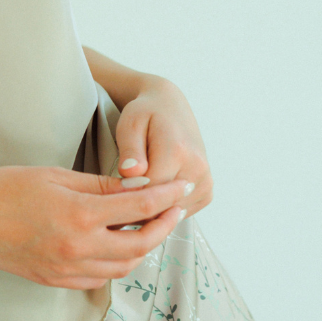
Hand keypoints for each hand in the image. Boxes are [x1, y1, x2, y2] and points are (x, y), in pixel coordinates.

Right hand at [0, 165, 193, 289]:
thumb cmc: (5, 187)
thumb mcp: (56, 176)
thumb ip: (100, 186)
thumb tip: (136, 187)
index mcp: (80, 215)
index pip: (141, 206)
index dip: (168, 196)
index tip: (183, 187)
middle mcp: (78, 248)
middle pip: (141, 243)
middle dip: (164, 226)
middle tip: (174, 209)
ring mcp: (67, 270)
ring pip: (124, 266)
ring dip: (142, 247)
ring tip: (148, 226)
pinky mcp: (56, 281)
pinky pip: (100, 278)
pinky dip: (116, 262)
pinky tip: (116, 244)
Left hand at [113, 77, 212, 218]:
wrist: (170, 107)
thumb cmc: (146, 114)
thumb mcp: (130, 124)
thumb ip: (130, 150)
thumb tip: (131, 173)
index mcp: (177, 151)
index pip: (149, 192)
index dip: (127, 194)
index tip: (114, 185)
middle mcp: (197, 168)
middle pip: (161, 205)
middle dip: (138, 203)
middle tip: (122, 189)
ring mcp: (205, 181)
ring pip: (171, 212)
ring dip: (152, 208)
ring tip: (138, 187)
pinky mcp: (207, 191)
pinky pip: (182, 212)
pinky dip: (166, 208)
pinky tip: (154, 191)